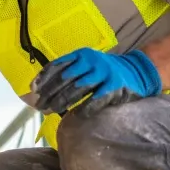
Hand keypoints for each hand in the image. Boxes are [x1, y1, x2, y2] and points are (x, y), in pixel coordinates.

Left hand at [31, 48, 161, 116]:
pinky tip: (75, 115)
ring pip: (77, 88)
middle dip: (49, 93)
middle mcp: (91, 61)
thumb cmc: (103, 72)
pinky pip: (96, 99)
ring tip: (51, 110)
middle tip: (40, 106)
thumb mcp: (84, 66)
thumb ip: (64, 74)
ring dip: (62, 101)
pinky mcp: (115, 85)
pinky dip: (84, 108)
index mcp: (81, 54)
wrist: (136, 71)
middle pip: (65, 78)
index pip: (57, 65)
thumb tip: (35, 91)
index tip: (33, 91)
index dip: (43, 78)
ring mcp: (104, 72)